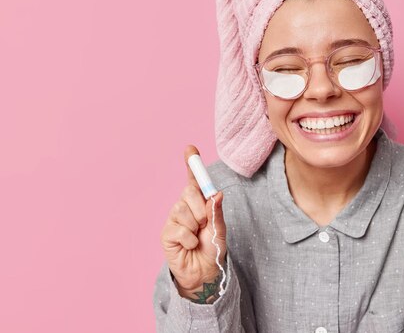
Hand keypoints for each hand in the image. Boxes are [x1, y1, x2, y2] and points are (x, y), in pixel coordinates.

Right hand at [160, 145, 226, 295]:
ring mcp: (173, 218)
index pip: (194, 181)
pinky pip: (180, 229)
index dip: (192, 164)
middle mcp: (184, 206)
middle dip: (201, 208)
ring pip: (184, 211)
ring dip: (196, 227)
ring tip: (196, 237)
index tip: (190, 149)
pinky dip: (189, 240)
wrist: (205, 272)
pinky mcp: (166, 233)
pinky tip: (188, 246)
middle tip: (204, 224)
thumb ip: (217, 212)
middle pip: (189, 192)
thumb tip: (217, 194)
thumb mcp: (219, 229)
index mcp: (199, 202)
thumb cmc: (212, 248)